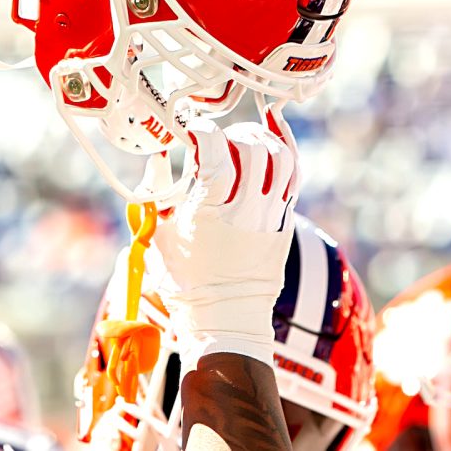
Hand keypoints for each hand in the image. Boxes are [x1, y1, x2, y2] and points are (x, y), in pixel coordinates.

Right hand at [150, 117, 297, 373]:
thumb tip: (157, 157)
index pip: (215, 153)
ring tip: (244, 137)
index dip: (203, 131)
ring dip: (262, 139)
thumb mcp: (159, 237)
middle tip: (217, 139)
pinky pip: (295, 175)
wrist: (226, 321)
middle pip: (252, 150)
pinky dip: (286, 149)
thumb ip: (156, 193)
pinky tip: (274, 132)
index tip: (191, 129)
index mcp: (209, 212)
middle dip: (232, 134)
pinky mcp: (285, 221)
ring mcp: (271, 216)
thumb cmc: (186, 283)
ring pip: (281, 158)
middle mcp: (246, 211)